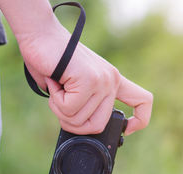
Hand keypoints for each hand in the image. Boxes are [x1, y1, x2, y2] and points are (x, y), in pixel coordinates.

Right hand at [18, 24, 152, 135]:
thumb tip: (81, 128)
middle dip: (73, 125)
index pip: (143, 101)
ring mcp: (102, 80)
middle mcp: (112, 80)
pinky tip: (54, 82)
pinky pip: (69, 109)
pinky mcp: (89, 79)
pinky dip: (55, 101)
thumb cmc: (51, 62)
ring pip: (80, 121)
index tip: (128, 129)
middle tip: (61, 105)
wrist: (39, 34)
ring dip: (59, 110)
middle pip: (97, 126)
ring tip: (56, 87)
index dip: (140, 120)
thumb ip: (84, 105)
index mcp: (113, 81)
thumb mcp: (75, 88)